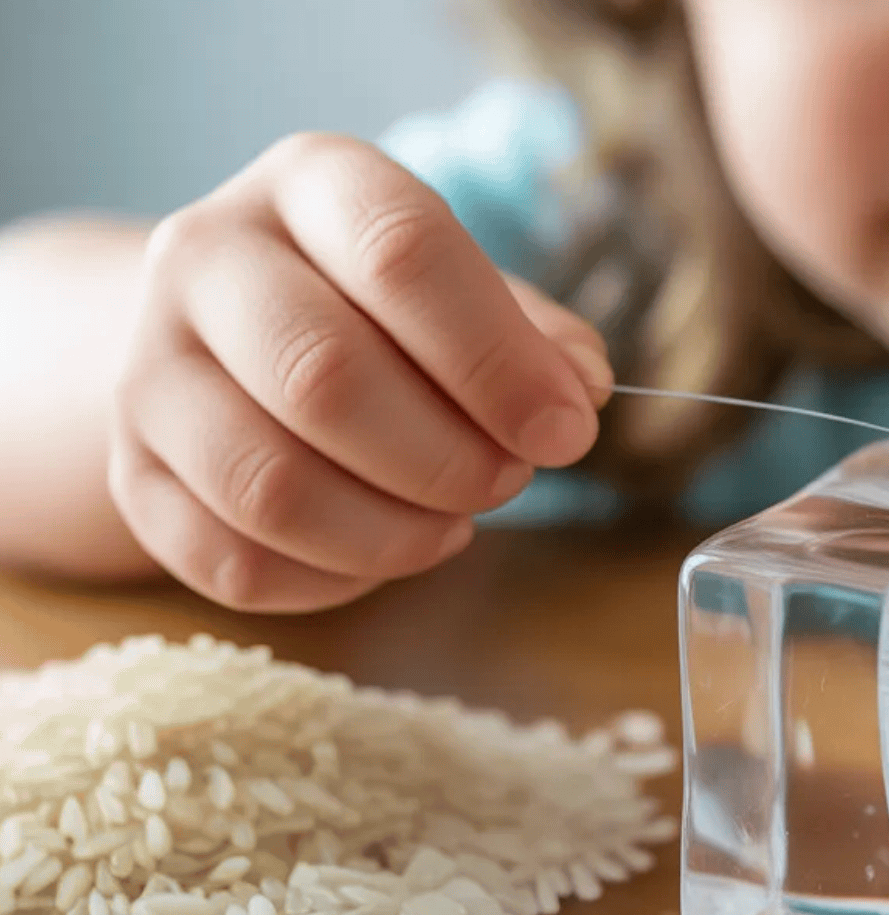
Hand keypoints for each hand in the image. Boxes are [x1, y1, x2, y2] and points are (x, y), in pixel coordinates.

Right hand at [111, 133, 612, 612]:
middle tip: (509, 480)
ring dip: (392, 532)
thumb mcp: (466, 287)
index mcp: (310, 182)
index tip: (566, 430)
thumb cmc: (385, 308)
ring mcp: (151, 364)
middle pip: (324, 376)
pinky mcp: (131, 470)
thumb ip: (533, 336)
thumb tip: (577, 389)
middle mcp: (206, 255)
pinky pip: (231, 561)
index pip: (402, 252)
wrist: (233, 330)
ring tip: (454, 526)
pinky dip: (331, 580)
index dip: (497, 359)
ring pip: (269, 485)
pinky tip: (385, 553)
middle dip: (447, 457)